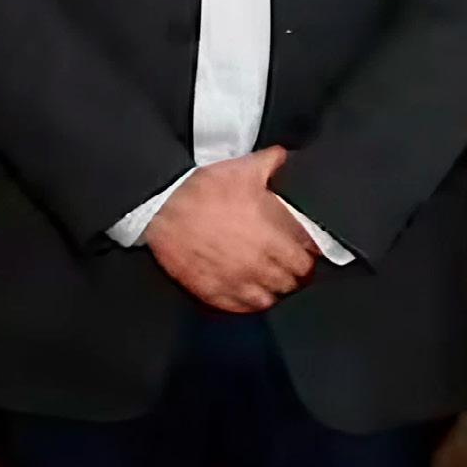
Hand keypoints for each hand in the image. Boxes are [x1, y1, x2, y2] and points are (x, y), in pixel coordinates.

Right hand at [142, 148, 316, 313]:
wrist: (159, 210)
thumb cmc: (200, 191)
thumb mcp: (241, 169)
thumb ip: (272, 162)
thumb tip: (286, 157)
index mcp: (273, 237)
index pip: (307, 260)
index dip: (307, 255)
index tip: (303, 251)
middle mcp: (259, 265)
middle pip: (292, 282)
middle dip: (292, 273)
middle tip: (287, 265)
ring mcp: (236, 282)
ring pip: (270, 299)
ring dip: (272, 289)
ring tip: (268, 279)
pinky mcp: (213, 292)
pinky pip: (242, 308)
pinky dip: (248, 302)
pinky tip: (247, 291)